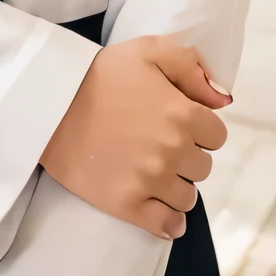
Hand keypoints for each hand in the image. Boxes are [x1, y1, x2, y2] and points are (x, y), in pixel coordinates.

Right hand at [40, 35, 230, 240]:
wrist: (52, 105)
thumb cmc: (102, 74)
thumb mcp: (148, 49)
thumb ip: (190, 66)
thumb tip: (222, 98)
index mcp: (181, 113)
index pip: (217, 135)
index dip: (201, 128)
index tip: (182, 123)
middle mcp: (172, 150)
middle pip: (203, 166)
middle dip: (188, 155)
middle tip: (162, 144)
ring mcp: (150, 181)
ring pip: (188, 197)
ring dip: (178, 185)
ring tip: (157, 172)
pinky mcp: (127, 205)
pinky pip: (166, 225)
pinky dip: (169, 221)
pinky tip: (162, 208)